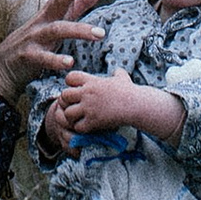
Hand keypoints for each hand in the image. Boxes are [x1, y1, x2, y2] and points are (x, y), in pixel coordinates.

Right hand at [0, 0, 105, 105]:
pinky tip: (69, 63)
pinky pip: (43, 57)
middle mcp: (43, 19)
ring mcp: (35, 36)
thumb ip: (81, 3)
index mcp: (52, 9)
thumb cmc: (35, 42)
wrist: (2, 69)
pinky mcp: (28, 56)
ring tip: (100, 34)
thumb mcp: (59, 19)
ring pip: (57, 29)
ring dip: (78, 30)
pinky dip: (56, 59)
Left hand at [48, 68, 183, 148]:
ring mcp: (89, 108)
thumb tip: (117, 71)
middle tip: (74, 107)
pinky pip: (78, 127)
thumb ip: (117, 73)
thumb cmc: (130, 91)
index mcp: (92, 81)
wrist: (136, 105)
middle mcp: (87, 93)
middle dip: (67, 102)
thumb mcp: (122, 78)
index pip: (70, 78)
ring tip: (79, 119)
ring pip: (68, 113)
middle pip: (64, 96)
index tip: (76, 90)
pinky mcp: (93, 121)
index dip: (70, 84)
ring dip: (71, 117)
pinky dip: (81, 129)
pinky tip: (88, 127)